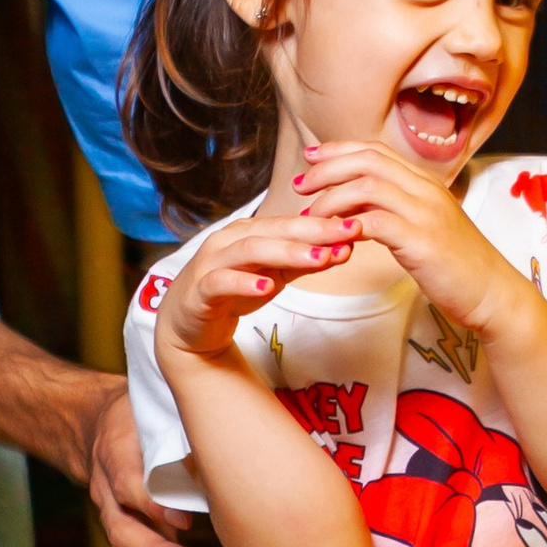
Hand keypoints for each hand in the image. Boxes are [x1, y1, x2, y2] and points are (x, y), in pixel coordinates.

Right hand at [86, 383, 231, 546]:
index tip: (184, 523)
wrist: (92, 425)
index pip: (128, 483)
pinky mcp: (128, 530)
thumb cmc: (136, 411)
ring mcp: (113, 514)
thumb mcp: (152, 403)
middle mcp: (108, 489)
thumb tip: (234, 426)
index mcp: (116, 451)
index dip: (152, 506)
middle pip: (124, 531)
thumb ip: (178, 418)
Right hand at [153, 211, 355, 365]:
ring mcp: (212, 262)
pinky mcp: (199, 289)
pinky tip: (267, 288)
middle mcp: (230, 240)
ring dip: (285, 253)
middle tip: (346, 233)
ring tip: (317, 258)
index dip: (324, 223)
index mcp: (250, 231)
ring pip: (250, 251)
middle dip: (312, 232)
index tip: (357, 224)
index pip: (291, 223)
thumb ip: (305, 263)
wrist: (188, 323)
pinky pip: (221, 282)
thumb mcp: (275, 275)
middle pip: (274, 230)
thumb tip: (345, 247)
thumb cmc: (233, 290)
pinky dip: (244, 283)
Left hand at [292, 140, 509, 328]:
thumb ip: (395, 209)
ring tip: (310, 214)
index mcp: (425, 183)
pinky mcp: (422, 241)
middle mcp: (425, 190)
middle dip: (327, 169)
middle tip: (301, 185)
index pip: (376, 150)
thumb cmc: (456, 265)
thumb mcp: (425, 226)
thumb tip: (356, 205)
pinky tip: (334, 238)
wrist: (492, 292)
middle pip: (367, 160)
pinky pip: (375, 222)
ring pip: (367, 186)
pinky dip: (348, 226)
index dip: (339, 150)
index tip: (312, 158)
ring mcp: (425, 213)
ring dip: (331, 198)